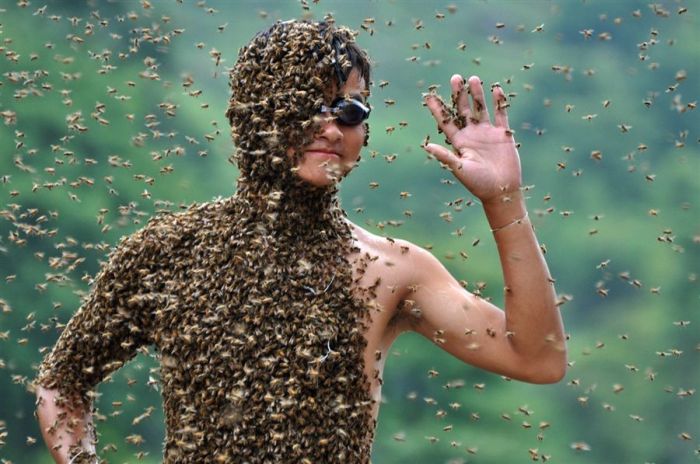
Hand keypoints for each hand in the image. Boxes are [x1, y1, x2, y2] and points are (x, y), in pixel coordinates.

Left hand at [423, 75, 521, 203]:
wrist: (501, 190)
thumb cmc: (477, 183)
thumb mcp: (459, 168)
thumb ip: (445, 156)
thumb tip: (427, 146)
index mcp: (459, 142)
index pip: (446, 121)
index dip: (437, 109)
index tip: (429, 95)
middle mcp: (471, 135)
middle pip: (463, 110)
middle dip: (458, 95)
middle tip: (455, 77)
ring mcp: (487, 133)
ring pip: (481, 109)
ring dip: (477, 94)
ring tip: (473, 78)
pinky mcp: (502, 134)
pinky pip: (500, 114)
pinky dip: (499, 102)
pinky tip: (496, 89)